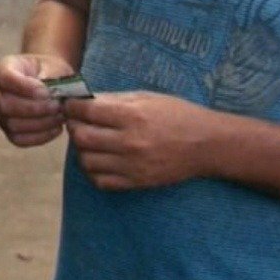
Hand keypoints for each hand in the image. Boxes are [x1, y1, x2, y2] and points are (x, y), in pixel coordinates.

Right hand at [0, 54, 76, 147]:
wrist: (49, 79)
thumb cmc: (50, 70)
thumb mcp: (52, 65)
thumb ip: (50, 76)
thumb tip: (49, 94)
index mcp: (3, 69)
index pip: (5, 78)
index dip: (24, 87)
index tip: (46, 91)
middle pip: (5, 106)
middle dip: (35, 109)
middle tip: (57, 106)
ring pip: (12, 125)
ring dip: (40, 123)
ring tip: (60, 116)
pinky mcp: (9, 130)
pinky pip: (20, 139)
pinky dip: (40, 137)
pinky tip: (57, 128)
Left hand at [65, 92, 216, 190]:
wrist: (207, 145)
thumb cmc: (178, 114)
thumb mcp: (147, 97)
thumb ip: (114, 100)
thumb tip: (84, 100)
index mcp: (132, 116)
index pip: (86, 112)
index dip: (72, 107)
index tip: (71, 105)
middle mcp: (130, 142)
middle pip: (81, 138)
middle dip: (74, 127)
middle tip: (79, 122)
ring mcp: (132, 166)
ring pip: (87, 161)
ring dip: (82, 150)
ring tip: (91, 141)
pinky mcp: (137, 182)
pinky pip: (101, 181)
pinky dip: (94, 171)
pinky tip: (101, 160)